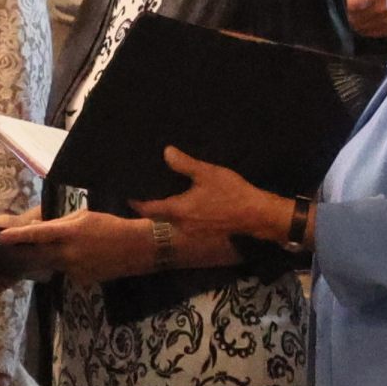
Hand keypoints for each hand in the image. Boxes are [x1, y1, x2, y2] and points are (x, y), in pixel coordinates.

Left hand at [0, 209, 162, 286]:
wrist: (139, 248)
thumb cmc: (112, 226)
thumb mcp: (85, 216)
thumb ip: (61, 224)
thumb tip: (40, 229)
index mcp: (70, 233)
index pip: (37, 234)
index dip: (17, 237)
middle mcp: (70, 253)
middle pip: (39, 254)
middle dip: (25, 252)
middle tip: (12, 250)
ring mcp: (76, 269)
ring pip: (52, 263)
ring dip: (49, 257)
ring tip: (57, 249)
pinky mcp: (82, 280)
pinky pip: (66, 271)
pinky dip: (66, 264)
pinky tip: (80, 258)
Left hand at [138, 145, 286, 247]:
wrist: (257, 215)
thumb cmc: (231, 193)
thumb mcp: (207, 174)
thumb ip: (184, 164)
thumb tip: (166, 152)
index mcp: (178, 210)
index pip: (148, 209)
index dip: (137, 203)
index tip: (129, 195)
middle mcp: (182, 225)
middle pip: (158, 217)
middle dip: (151, 206)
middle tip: (146, 192)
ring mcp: (193, 231)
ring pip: (172, 222)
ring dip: (166, 212)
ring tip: (164, 196)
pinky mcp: (205, 233)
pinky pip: (185, 224)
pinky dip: (180, 216)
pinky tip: (186, 205)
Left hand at [347, 0, 386, 38]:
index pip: (351, 5)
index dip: (343, 4)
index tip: (341, 2)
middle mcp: (382, 10)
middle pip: (353, 18)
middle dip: (346, 14)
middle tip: (345, 9)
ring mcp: (386, 22)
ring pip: (359, 27)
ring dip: (353, 22)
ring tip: (353, 15)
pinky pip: (368, 33)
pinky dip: (362, 28)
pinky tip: (363, 21)